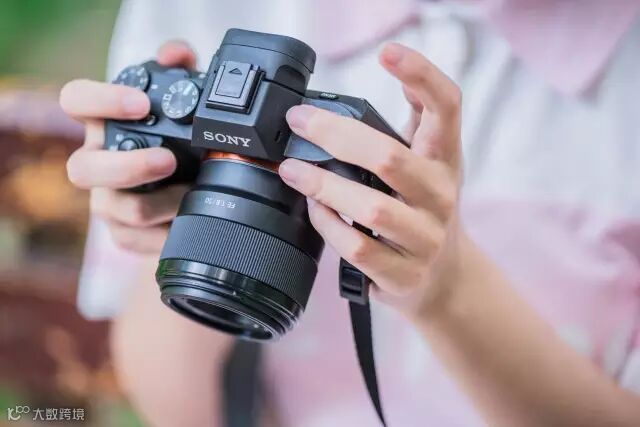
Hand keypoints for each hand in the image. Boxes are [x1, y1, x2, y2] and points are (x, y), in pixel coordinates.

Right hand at [60, 41, 196, 253]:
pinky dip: (166, 232)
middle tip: (169, 161)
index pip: (76, 100)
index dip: (100, 100)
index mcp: (105, 124)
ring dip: (158, 203)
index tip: (142, 103)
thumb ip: (181, 73)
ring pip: (113, 208)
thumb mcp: (186, 106)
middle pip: (82, 168)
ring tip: (191, 195)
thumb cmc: (181, 143)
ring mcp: (106, 201)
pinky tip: (188, 222)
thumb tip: (176, 54)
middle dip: (127, 166)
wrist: (192, 195)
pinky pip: (134, 240)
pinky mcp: (123, 234)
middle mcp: (97, 163)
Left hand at [278, 43, 467, 321]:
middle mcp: (441, 195)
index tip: (387, 53)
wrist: (445, 277)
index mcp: (444, 158)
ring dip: (324, 187)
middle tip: (299, 122)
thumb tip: (394, 61)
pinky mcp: (404, 273)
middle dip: (337, 136)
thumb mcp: (430, 161)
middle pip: (391, 158)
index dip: (422, 76)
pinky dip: (328, 226)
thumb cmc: (425, 208)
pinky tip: (313, 209)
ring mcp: (425, 238)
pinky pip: (358, 249)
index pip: (446, 108)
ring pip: (373, 210)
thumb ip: (415, 116)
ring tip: (292, 171)